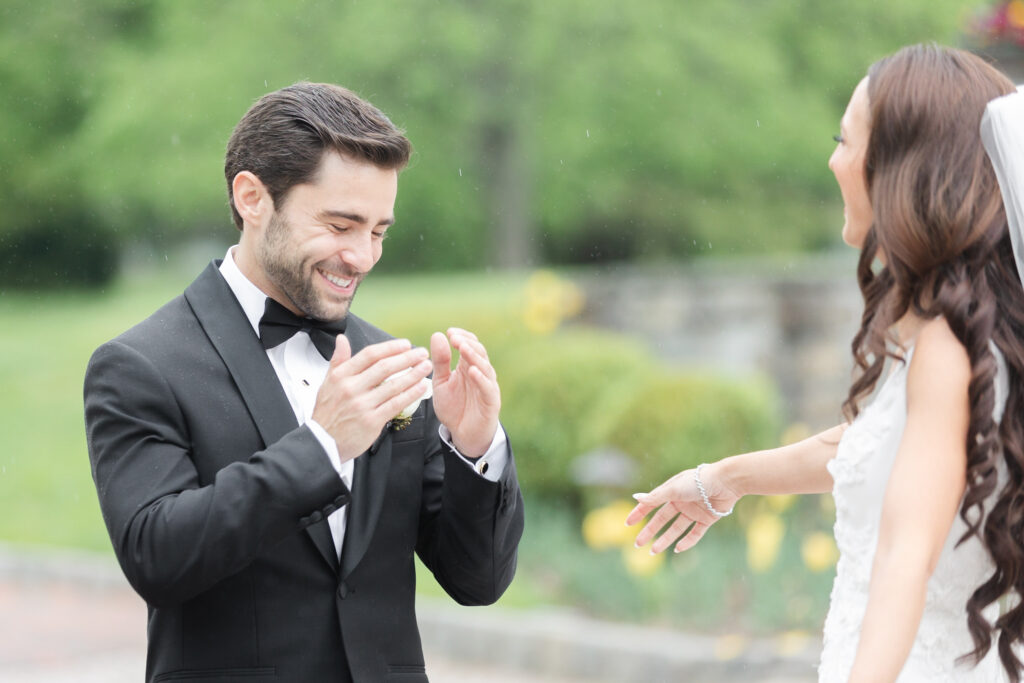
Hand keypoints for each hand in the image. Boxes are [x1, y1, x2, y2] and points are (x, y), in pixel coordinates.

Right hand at [312, 335, 432, 461]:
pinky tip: (421, 387)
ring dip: (413, 374)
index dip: (390, 348)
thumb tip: (342, 339)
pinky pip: (395, 404)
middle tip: (422, 353)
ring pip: (393, 386)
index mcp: (341, 376)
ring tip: (426, 367)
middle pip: (384, 368)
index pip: (370, 355)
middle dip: (407, 358)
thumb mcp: (327, 382)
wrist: (322, 442)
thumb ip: (338, 359)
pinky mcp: (371, 421)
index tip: (406, 344)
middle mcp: (351, 388)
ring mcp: (362, 405)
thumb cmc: (327, 412)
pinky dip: (410, 394)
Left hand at [430, 328, 499, 456]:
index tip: (450, 332)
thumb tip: (438, 335)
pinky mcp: (491, 402)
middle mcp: (481, 374)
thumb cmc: (454, 407)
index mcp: (468, 367)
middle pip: (479, 352)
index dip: (463, 336)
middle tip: (455, 338)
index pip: (470, 344)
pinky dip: (481, 379)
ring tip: (463, 349)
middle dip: (467, 343)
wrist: (462, 435)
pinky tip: (472, 371)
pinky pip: (488, 388)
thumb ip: (440, 361)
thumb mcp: (441, 382)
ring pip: (485, 367)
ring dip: (474, 357)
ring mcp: (487, 387)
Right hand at [626, 462, 739, 553]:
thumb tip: (636, 498)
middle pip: (661, 519)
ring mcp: (693, 511)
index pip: (651, 504)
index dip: (639, 513)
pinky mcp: (707, 519)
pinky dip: (687, 541)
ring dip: (665, 539)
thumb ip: (655, 497)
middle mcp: (681, 501)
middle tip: (637, 544)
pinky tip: (678, 549)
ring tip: (653, 551)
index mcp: (671, 491)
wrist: (725, 483)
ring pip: (676, 528)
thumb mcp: (673, 489)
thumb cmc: (697, 482)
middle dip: (649, 531)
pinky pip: (695, 533)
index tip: (628, 523)